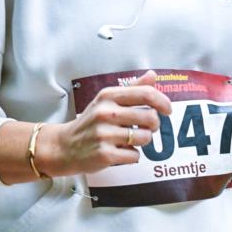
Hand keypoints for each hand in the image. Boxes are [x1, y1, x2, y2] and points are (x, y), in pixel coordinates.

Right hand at [36, 70, 172, 176]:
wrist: (63, 147)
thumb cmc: (89, 123)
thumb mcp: (105, 101)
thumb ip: (131, 89)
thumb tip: (152, 75)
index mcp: (108, 96)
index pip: (146, 94)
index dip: (163, 102)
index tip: (167, 110)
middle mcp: (105, 113)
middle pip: (150, 118)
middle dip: (153, 125)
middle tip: (145, 128)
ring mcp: (104, 134)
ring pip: (145, 138)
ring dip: (142, 142)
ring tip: (129, 141)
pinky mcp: (104, 154)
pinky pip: (134, 156)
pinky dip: (130, 156)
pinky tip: (118, 152)